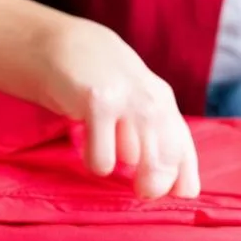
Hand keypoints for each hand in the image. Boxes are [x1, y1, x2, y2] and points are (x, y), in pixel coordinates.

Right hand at [34, 17, 199, 200]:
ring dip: (124, 173)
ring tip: (105, 155)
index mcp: (162, 101)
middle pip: (167, 160)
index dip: (184, 180)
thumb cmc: (96, 83)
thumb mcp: (132, 101)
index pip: (183, 150)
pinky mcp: (99, 103)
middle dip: (156, 185)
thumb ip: (154, 134)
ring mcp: (126, 100)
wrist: (56, 44)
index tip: (175, 196)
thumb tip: (177, 186)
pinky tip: (85, 143)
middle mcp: (151, 99)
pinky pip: (103, 158)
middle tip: (141, 191)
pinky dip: (95, 161)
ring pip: (140, 161)